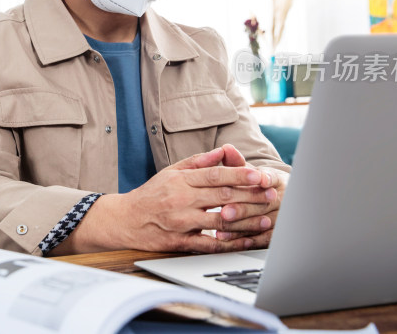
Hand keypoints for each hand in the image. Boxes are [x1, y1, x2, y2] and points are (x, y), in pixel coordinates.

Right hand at [52, 147, 276, 254]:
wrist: (125, 220)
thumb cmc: (151, 194)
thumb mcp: (171, 171)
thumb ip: (198, 162)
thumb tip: (222, 152)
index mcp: (181, 180)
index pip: (215, 175)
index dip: (239, 175)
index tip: (258, 175)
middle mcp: (182, 200)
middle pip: (222, 196)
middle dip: (250, 195)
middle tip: (271, 194)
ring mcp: (182, 222)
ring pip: (220, 221)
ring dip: (246, 220)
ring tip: (266, 219)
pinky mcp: (180, 242)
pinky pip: (210, 243)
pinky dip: (230, 243)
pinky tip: (246, 241)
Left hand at [213, 145, 288, 247]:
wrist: (280, 199)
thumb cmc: (257, 183)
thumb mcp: (249, 171)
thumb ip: (236, 162)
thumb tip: (226, 148)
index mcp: (277, 180)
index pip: (272, 179)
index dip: (266, 179)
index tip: (259, 180)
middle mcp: (281, 199)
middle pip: (263, 204)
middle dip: (243, 208)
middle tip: (224, 212)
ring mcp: (280, 217)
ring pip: (261, 223)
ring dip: (241, 227)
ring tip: (221, 229)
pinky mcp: (276, 233)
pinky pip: (261, 239)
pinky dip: (244, 240)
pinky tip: (228, 240)